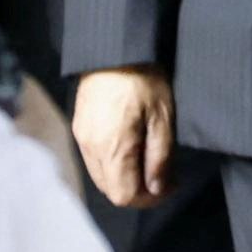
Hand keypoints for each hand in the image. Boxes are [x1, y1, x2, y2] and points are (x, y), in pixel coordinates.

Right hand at [73, 67, 173, 207]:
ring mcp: (82, 139)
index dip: (149, 199)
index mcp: (112, 148)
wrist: (115, 52)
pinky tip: (134, 150)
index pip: (123, 195)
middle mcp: (91, 148)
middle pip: (111, 189)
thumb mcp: (163, 118)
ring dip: (126, 178)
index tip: (170, 187)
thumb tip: (158, 189)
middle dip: (139, 191)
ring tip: (152, 163)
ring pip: (102, 176)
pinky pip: (95, 160)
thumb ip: (160, 157)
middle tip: (165, 178)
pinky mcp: (80, 129)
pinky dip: (114, 165)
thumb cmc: (144, 80)